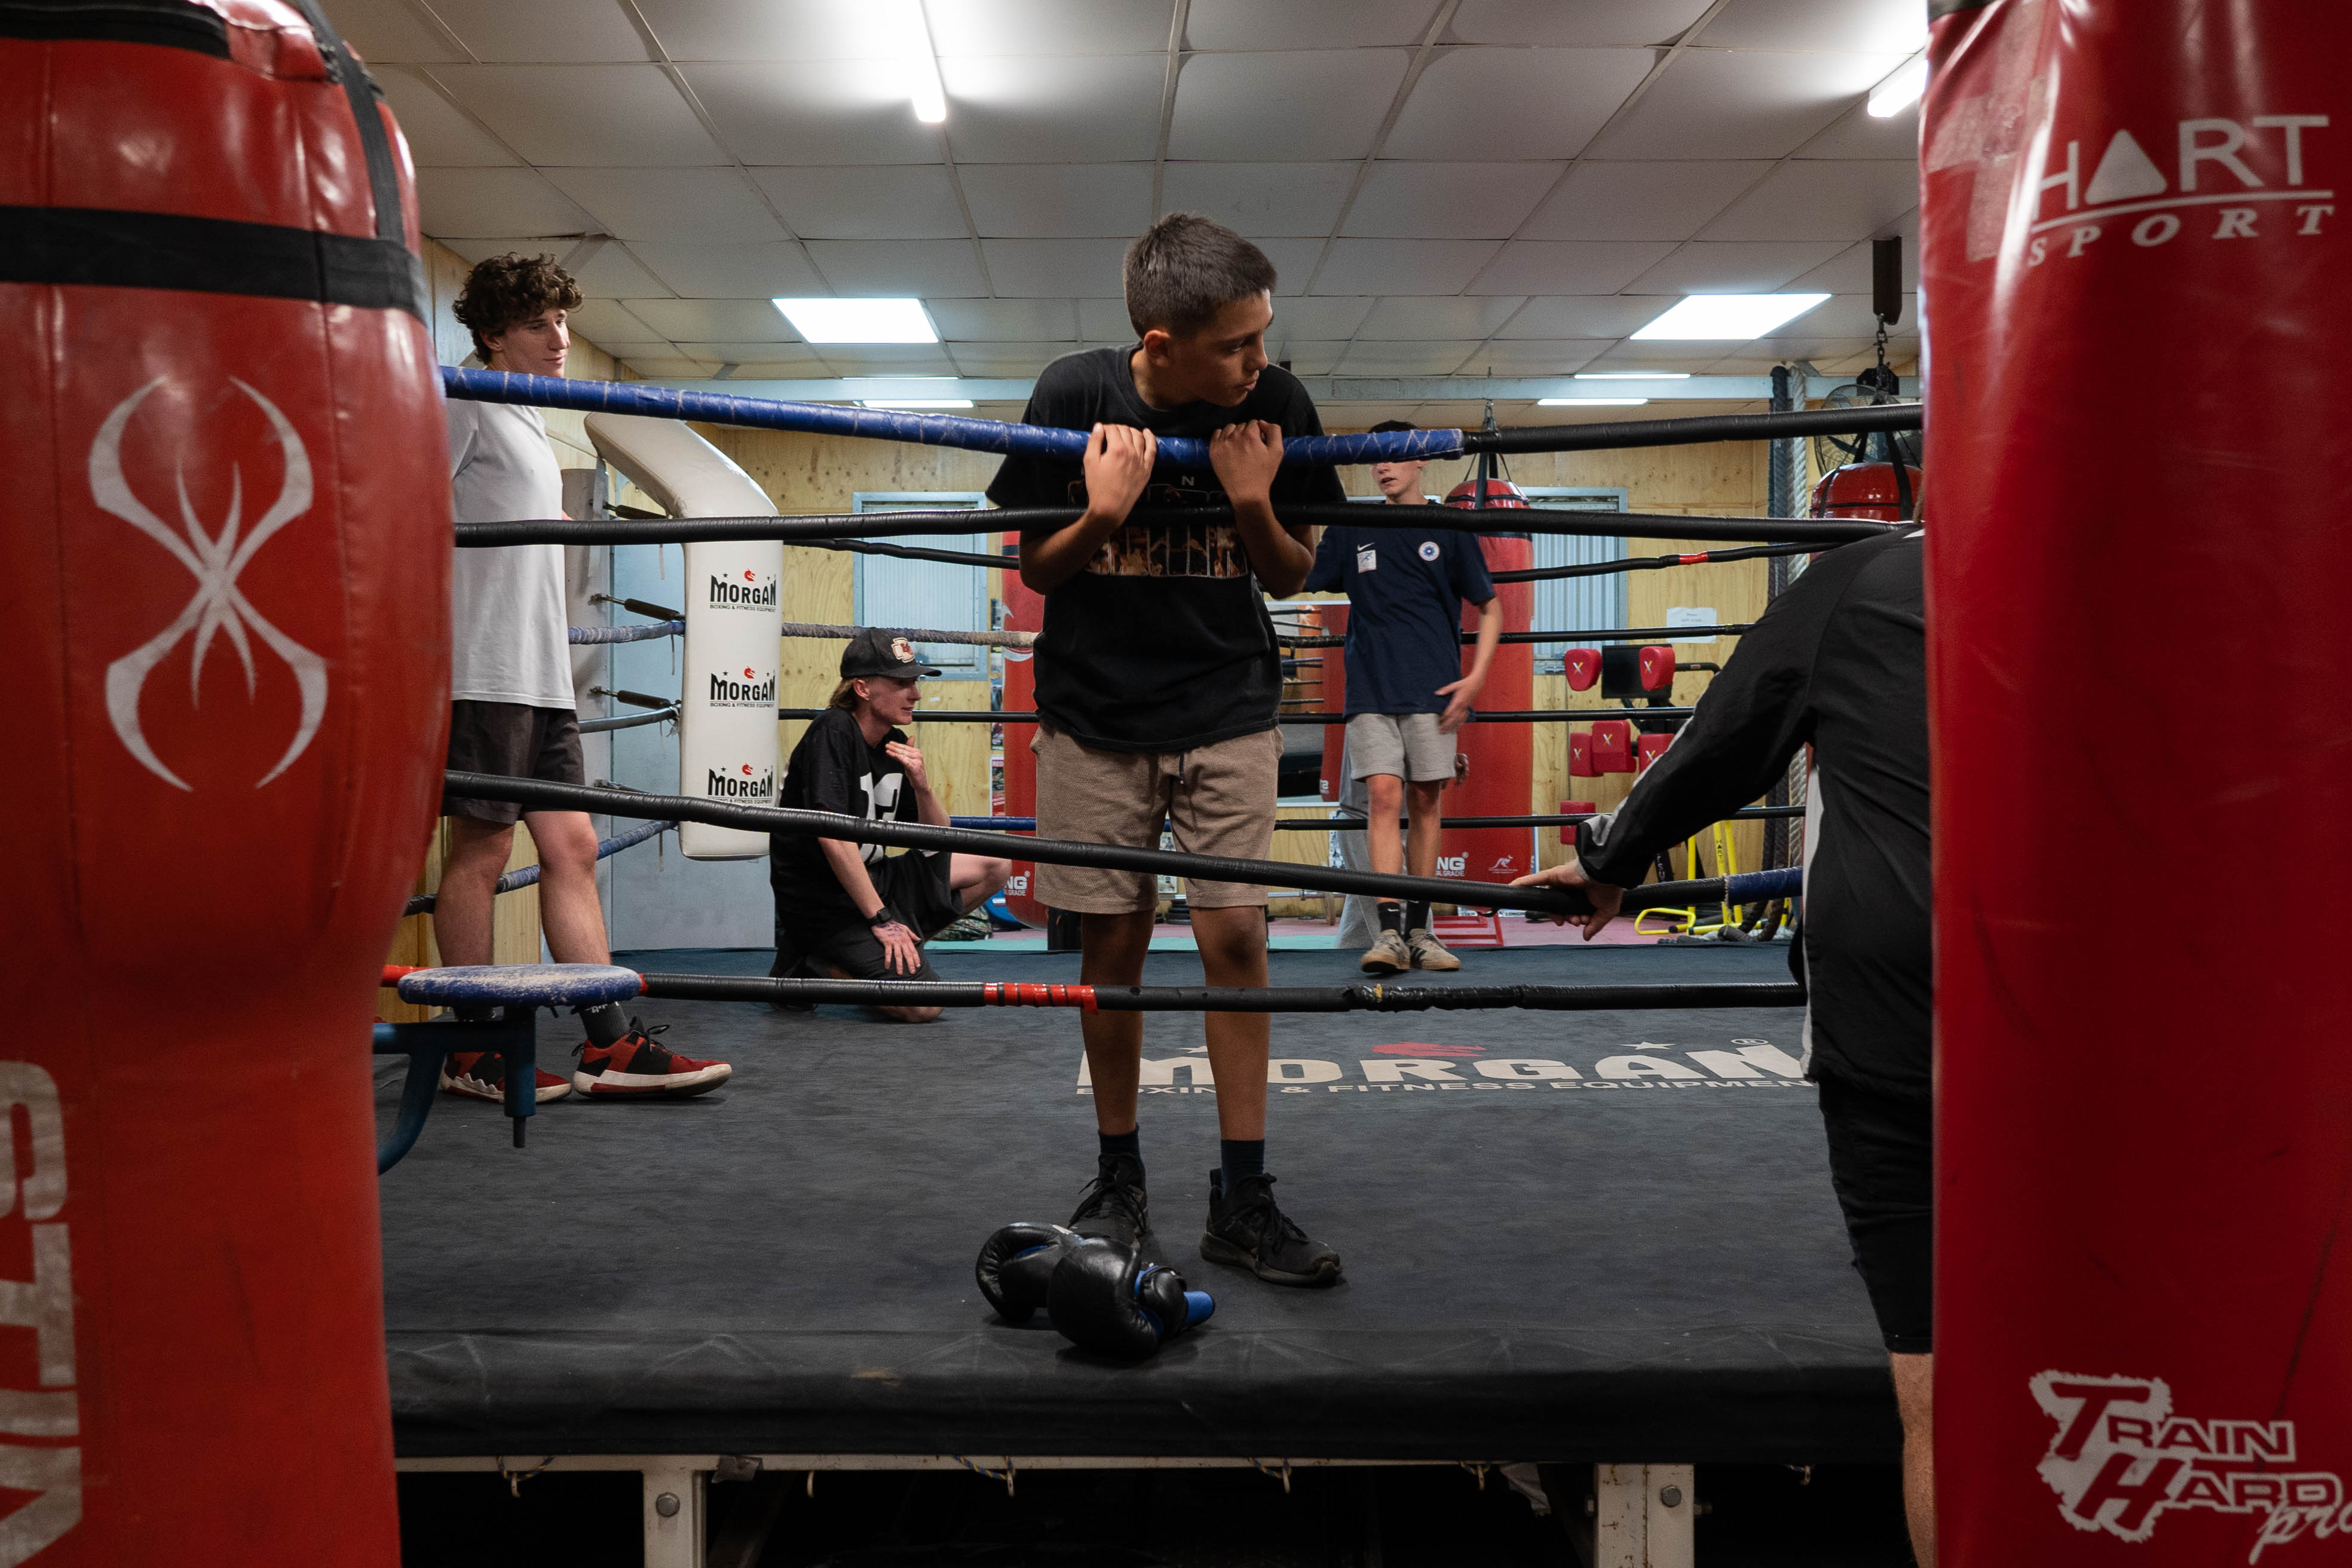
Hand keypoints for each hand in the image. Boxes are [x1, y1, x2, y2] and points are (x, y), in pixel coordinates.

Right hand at [875, 920, 922, 974]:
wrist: (883, 921)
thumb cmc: (894, 925)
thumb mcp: (905, 928)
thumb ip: (912, 935)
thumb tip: (918, 940)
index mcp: (907, 939)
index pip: (913, 951)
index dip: (916, 959)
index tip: (918, 966)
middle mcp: (902, 942)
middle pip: (907, 955)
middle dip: (910, 964)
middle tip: (912, 972)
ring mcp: (894, 942)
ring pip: (898, 955)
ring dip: (899, 965)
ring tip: (900, 972)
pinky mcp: (887, 943)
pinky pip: (888, 953)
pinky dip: (888, 960)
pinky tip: (887, 966)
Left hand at [884, 740, 927, 791]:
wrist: (921, 783)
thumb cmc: (915, 772)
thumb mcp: (910, 761)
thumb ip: (906, 752)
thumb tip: (908, 740)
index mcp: (917, 753)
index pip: (905, 747)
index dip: (897, 744)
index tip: (890, 743)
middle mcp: (918, 756)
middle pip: (903, 750)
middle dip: (894, 747)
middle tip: (887, 745)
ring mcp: (916, 761)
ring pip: (903, 755)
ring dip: (894, 752)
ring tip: (888, 750)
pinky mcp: (914, 767)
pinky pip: (905, 761)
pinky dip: (899, 757)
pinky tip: (894, 755)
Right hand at [1081, 423, 1154, 524]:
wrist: (1110, 508)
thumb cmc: (1097, 487)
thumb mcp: (1089, 462)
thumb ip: (1093, 442)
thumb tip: (1099, 426)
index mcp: (1116, 449)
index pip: (1112, 429)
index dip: (1105, 428)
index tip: (1101, 432)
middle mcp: (1131, 452)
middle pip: (1126, 431)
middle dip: (1117, 428)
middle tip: (1110, 433)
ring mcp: (1141, 460)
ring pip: (1139, 436)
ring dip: (1131, 431)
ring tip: (1125, 431)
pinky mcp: (1147, 469)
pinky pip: (1152, 449)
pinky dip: (1150, 438)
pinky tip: (1147, 432)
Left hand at [1209, 420, 1282, 506]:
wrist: (1246, 493)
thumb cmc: (1263, 474)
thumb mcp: (1277, 452)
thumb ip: (1274, 431)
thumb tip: (1262, 423)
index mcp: (1250, 435)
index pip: (1254, 423)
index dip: (1259, 432)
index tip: (1259, 444)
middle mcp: (1234, 436)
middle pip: (1242, 425)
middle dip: (1247, 433)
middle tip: (1250, 449)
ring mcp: (1221, 443)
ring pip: (1229, 428)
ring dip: (1235, 433)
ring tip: (1239, 447)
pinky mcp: (1213, 451)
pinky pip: (1217, 434)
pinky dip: (1223, 437)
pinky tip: (1229, 446)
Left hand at [1434, 673, 1483, 734]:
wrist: (1476, 683)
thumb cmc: (1465, 684)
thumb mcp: (1454, 685)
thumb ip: (1446, 690)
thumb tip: (1438, 693)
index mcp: (1458, 701)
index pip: (1449, 712)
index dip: (1443, 717)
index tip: (1438, 721)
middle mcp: (1462, 707)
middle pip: (1453, 719)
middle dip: (1447, 726)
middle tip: (1441, 731)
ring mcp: (1465, 709)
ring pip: (1459, 720)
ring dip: (1453, 727)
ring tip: (1447, 732)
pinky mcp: (1467, 709)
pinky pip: (1464, 719)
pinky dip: (1460, 724)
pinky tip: (1457, 729)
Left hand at [1509, 859, 1624, 938]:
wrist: (1607, 873)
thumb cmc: (1609, 888)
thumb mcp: (1606, 912)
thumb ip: (1595, 925)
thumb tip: (1586, 937)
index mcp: (1582, 896)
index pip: (1570, 910)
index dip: (1573, 919)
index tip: (1582, 922)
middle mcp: (1570, 889)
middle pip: (1559, 907)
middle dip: (1566, 918)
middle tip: (1574, 921)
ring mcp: (1560, 882)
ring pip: (1549, 899)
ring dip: (1554, 912)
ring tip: (1564, 919)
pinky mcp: (1553, 875)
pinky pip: (1535, 879)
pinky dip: (1524, 883)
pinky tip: (1514, 887)